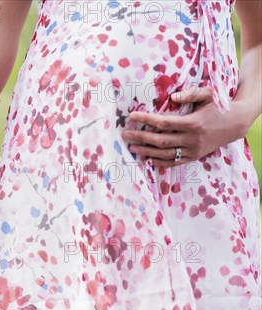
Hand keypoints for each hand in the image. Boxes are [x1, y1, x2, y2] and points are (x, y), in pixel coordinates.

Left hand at [122, 87, 249, 168]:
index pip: (164, 123)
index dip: (146, 120)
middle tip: (125, 134)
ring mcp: (193, 150)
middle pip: (160, 140)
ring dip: (146, 151)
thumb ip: (190, 94)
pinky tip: (147, 158)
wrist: (237, 123)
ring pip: (165, 154)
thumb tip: (171, 97)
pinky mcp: (194, 157)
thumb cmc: (219, 106)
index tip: (132, 116)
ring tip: (132, 147)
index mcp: (193, 123)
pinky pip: (174, 162)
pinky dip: (159, 162)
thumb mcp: (208, 95)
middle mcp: (192, 139)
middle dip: (140, 137)